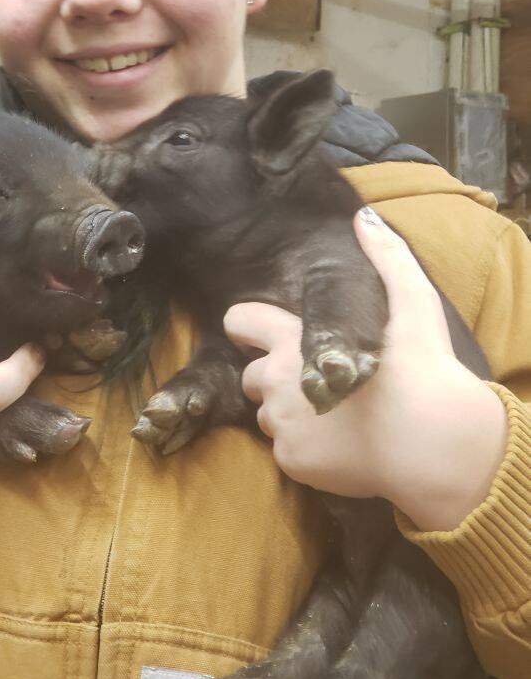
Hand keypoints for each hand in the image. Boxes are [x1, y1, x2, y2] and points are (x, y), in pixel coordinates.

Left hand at [224, 209, 507, 530]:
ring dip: (289, 416)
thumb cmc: (424, 368)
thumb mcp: (411, 301)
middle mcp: (277, 380)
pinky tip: (340, 446)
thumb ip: (385, 255)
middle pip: (252, 377)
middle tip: (316, 383)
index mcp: (294, 338)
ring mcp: (282, 424)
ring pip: (268, 418)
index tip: (262, 335)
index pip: (240, 321)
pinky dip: (306, 451)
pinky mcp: (294, 462)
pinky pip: (287, 453)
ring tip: (334, 416)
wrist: (437, 443)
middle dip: (273, 378)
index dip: (247, 327)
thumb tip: (363, 216)